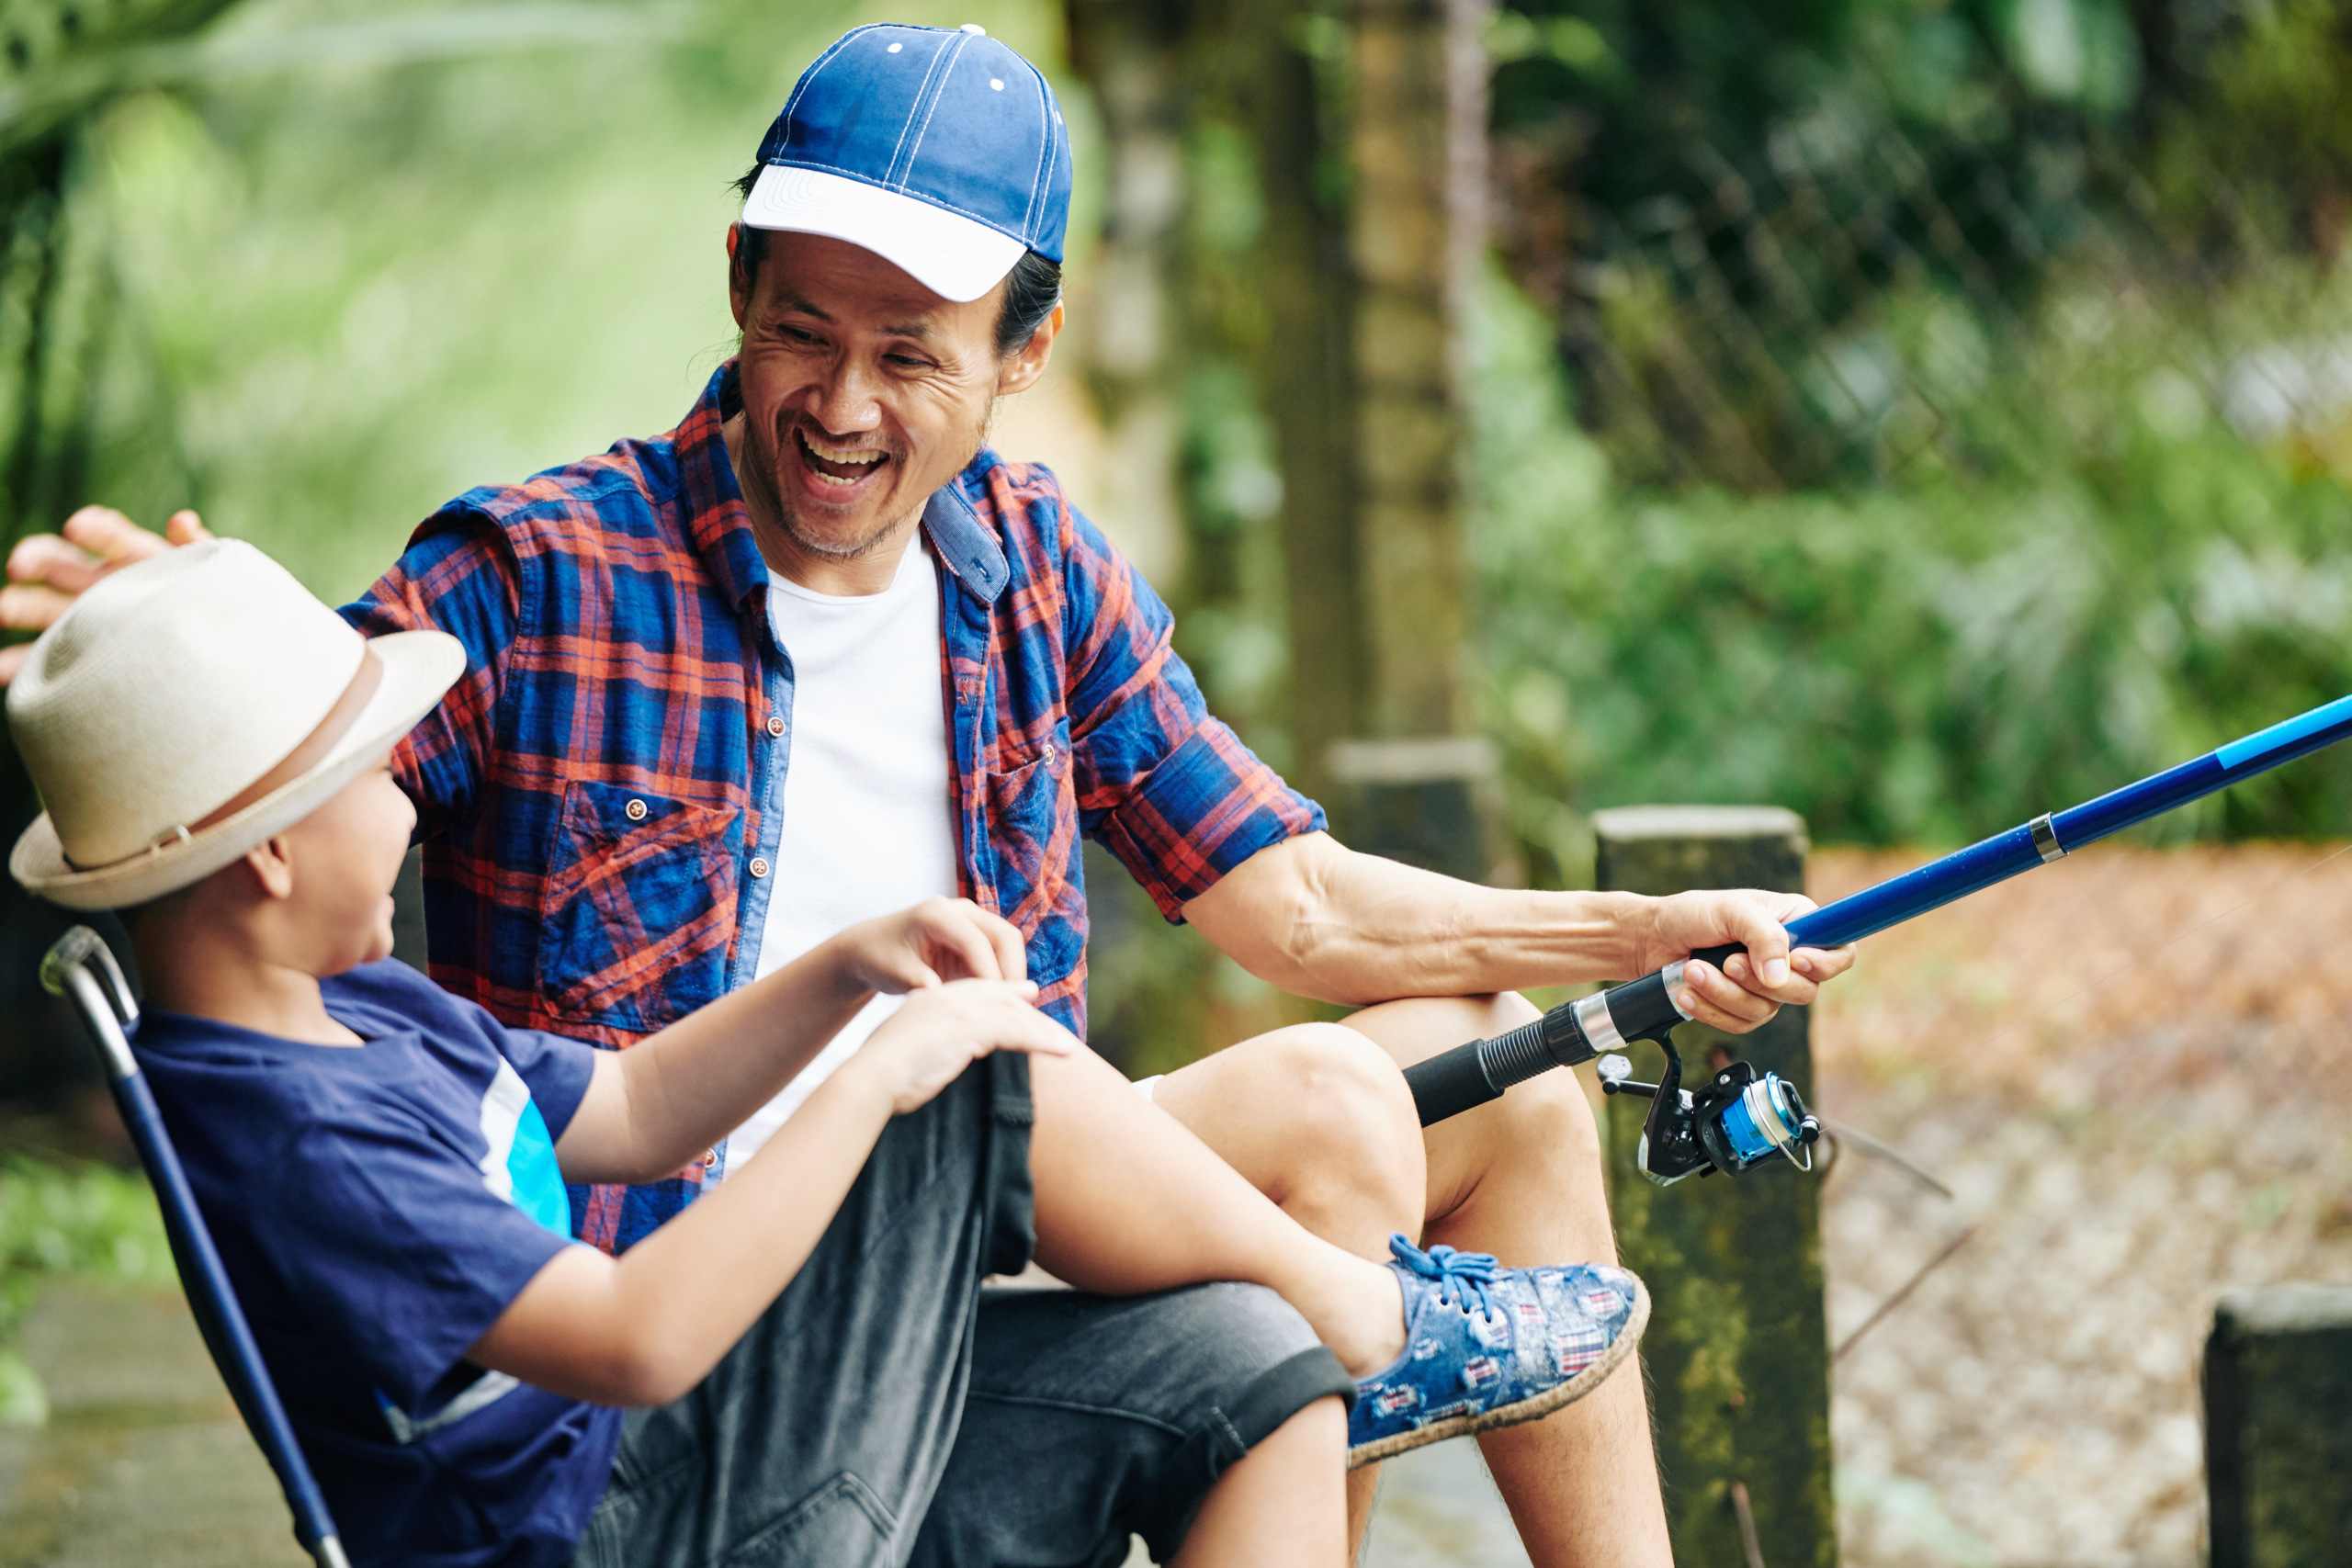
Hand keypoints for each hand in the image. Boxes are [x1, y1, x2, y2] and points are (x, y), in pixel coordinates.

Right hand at [0, 506, 211, 683]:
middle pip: (61, 563)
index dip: (95, 529)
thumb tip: (182, 521)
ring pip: (43, 607)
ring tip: (0, 610)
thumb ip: (196, 548)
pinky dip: (19, 664)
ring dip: (18, 606)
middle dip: (37, 560)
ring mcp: (87, 618)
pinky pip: (44, 657)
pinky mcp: (80, 653)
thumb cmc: (215, 604)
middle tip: (19, 566)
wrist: (219, 651)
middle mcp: (102, 582)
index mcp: (135, 557)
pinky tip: (2, 672)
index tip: (77, 527)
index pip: (111, 536)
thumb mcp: (212, 575)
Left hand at [834, 897, 1028, 994]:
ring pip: (1009, 945)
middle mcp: (960, 911)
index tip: (995, 1004)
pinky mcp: (977, 937)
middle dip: (1012, 972)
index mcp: (937, 913)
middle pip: (1005, 937)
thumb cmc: (880, 957)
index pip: (976, 941)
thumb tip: (944, 997)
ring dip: (1013, 975)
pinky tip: (1001, 1002)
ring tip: (1010, 1008)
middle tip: (1013, 1008)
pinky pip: (1002, 955)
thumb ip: (920, 982)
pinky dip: (1005, 977)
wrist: (871, 948)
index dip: (989, 973)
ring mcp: (972, 921)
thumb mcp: (895, 973)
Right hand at [849, 978, 1074, 1114]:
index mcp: (932, 999)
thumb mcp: (909, 1052)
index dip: (1007, 999)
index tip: (1029, 1006)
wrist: (869, 1079)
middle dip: (1033, 1016)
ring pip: (1014, 1014)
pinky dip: (1043, 1040)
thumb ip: (932, 1046)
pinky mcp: (970, 1027)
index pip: (978, 993)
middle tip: (1059, 1033)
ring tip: (1069, 1049)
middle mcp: (948, 998)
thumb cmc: (882, 1077)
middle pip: (1002, 1000)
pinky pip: (1016, 1030)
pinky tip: (1062, 1051)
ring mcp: (959, 1009)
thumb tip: (941, 1061)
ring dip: (1045, 1033)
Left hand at [1632, 889, 1855, 1032]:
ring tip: (1694, 970)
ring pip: (1766, 1011)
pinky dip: (1712, 1009)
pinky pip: (1740, 1023)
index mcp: (1797, 923)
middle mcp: (1787, 957)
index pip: (1840, 952)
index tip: (1797, 961)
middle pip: (1804, 991)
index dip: (1826, 964)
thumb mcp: (1730, 910)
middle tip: (1727, 961)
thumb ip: (1763, 936)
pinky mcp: (1741, 1006)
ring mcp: (1765, 986)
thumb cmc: (1691, 914)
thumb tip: (1782, 974)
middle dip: (1758, 981)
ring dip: (1725, 993)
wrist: (1651, 939)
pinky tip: (1690, 991)